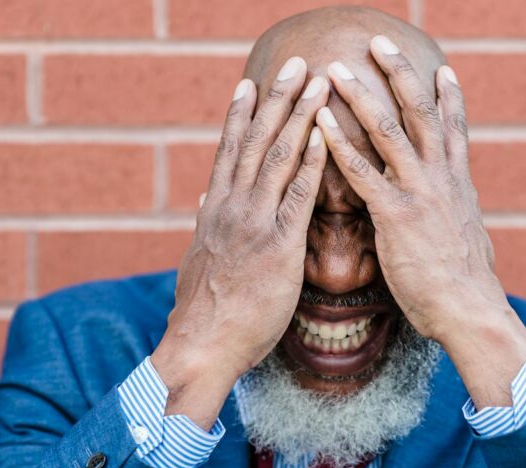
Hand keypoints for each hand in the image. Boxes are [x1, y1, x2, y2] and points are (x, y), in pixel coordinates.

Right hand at [151, 57, 328, 428]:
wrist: (202, 345)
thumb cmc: (206, 312)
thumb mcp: (200, 260)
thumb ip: (209, 225)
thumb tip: (206, 199)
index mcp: (215, 210)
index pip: (229, 151)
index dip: (242, 114)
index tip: (252, 83)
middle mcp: (231, 206)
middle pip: (255, 141)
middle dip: (278, 99)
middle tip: (297, 65)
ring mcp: (253, 223)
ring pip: (277, 158)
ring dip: (300, 117)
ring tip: (319, 84)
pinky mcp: (277, 246)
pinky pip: (297, 196)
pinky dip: (310, 163)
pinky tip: (325, 138)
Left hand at [317, 37, 525, 407]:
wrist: (470, 311)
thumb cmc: (465, 287)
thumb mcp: (467, 241)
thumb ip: (457, 218)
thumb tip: (460, 215)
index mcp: (459, 184)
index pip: (455, 129)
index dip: (449, 97)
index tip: (443, 69)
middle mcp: (442, 179)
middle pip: (420, 113)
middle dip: (400, 74)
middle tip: (379, 42)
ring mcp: (420, 193)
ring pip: (389, 131)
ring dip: (360, 95)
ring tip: (334, 70)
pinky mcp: (397, 215)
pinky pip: (363, 172)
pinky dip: (339, 145)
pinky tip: (319, 124)